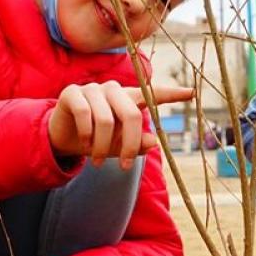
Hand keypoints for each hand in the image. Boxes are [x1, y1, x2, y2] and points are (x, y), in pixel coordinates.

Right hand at [49, 82, 195, 168]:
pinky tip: (86, 147)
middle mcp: (113, 90)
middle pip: (132, 114)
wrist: (62, 137)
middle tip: (124, 166)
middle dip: (129, 144)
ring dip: (103, 147)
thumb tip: (153, 141)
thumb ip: (136, 143)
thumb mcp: (119, 144)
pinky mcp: (73, 93)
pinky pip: (85, 114)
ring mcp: (93, 89)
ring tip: (98, 162)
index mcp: (129, 98)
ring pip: (106, 120)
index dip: (173, 94)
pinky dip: (87, 135)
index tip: (192, 93)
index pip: (154, 94)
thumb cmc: (97, 138)